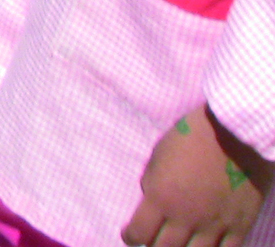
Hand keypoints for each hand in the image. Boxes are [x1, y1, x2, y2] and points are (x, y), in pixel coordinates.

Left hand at [125, 106, 271, 245]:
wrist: (232, 134)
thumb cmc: (190, 138)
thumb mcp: (157, 156)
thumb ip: (152, 183)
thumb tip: (151, 201)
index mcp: (160, 198)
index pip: (139, 233)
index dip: (132, 237)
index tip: (131, 235)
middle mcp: (185, 218)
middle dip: (155, 246)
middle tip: (155, 241)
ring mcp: (214, 225)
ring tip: (180, 244)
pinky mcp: (239, 227)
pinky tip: (206, 246)